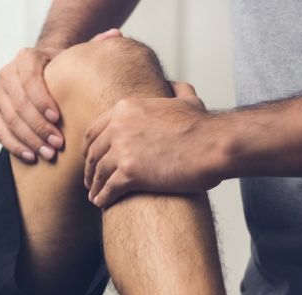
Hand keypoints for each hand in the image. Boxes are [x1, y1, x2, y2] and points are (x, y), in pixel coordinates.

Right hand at [0, 28, 123, 162]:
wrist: (42, 75)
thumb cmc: (62, 70)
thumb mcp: (75, 57)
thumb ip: (94, 46)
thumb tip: (116, 34)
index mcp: (26, 58)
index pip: (29, 79)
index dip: (41, 99)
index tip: (57, 118)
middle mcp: (7, 74)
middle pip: (19, 103)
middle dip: (38, 126)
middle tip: (57, 143)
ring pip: (10, 120)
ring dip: (29, 140)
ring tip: (49, 154)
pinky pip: (1, 133)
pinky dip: (16, 147)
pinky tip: (32, 158)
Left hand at [83, 82, 226, 207]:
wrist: (213, 145)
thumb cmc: (203, 125)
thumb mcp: (187, 98)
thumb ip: (175, 89)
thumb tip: (171, 83)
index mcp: (126, 108)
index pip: (95, 129)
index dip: (89, 147)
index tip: (90, 158)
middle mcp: (119, 127)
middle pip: (93, 152)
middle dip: (89, 168)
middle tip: (89, 180)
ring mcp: (122, 150)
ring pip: (98, 172)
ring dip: (94, 186)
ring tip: (94, 195)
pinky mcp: (130, 173)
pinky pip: (108, 188)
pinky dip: (102, 197)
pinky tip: (101, 203)